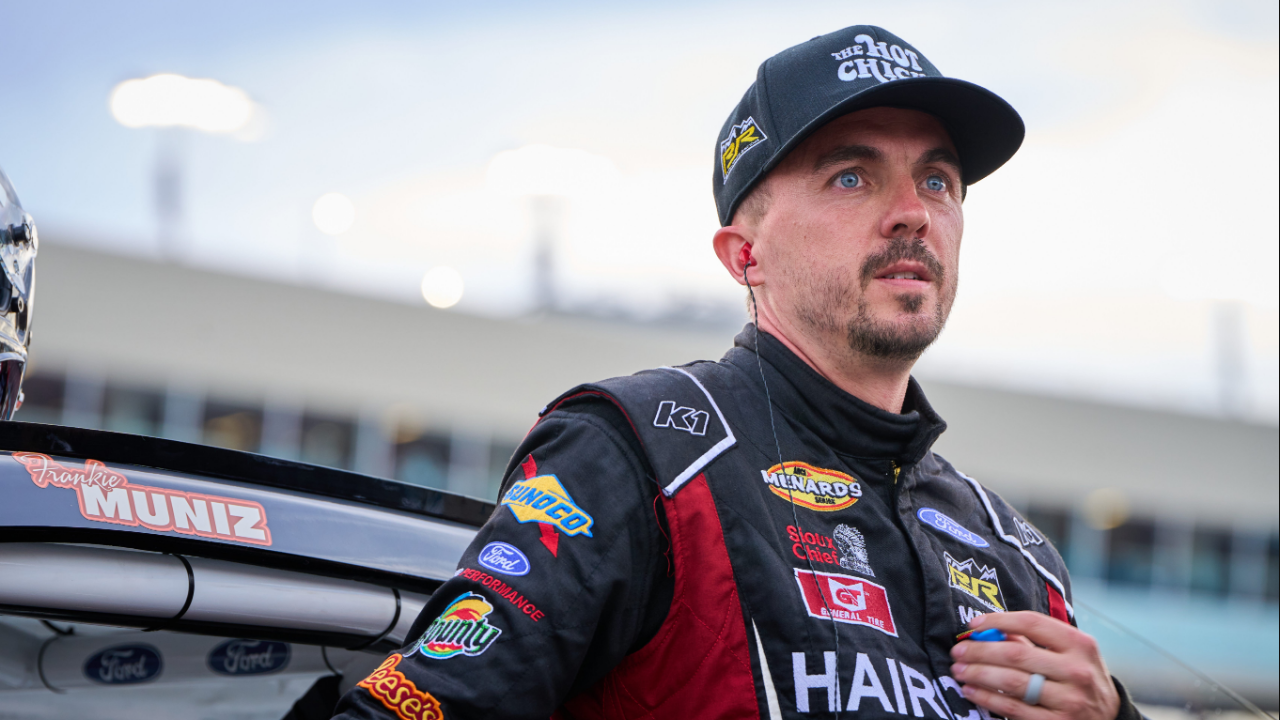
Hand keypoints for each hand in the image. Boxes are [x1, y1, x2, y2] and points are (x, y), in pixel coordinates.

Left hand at [950, 611, 1119, 719]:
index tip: (973, 624)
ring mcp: (1069, 700)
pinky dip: (987, 698)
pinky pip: (1013, 708)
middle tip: (958, 650)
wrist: (1109, 718)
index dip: (998, 620)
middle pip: (1016, 654)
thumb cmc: (1079, 677)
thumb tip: (990, 629)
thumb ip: (1035, 640)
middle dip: (980, 651)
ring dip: (978, 674)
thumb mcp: (1070, 653)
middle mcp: (1077, 671)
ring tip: (959, 670)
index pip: (1032, 622)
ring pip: (1012, 682)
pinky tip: (971, 691)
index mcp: (1080, 644)